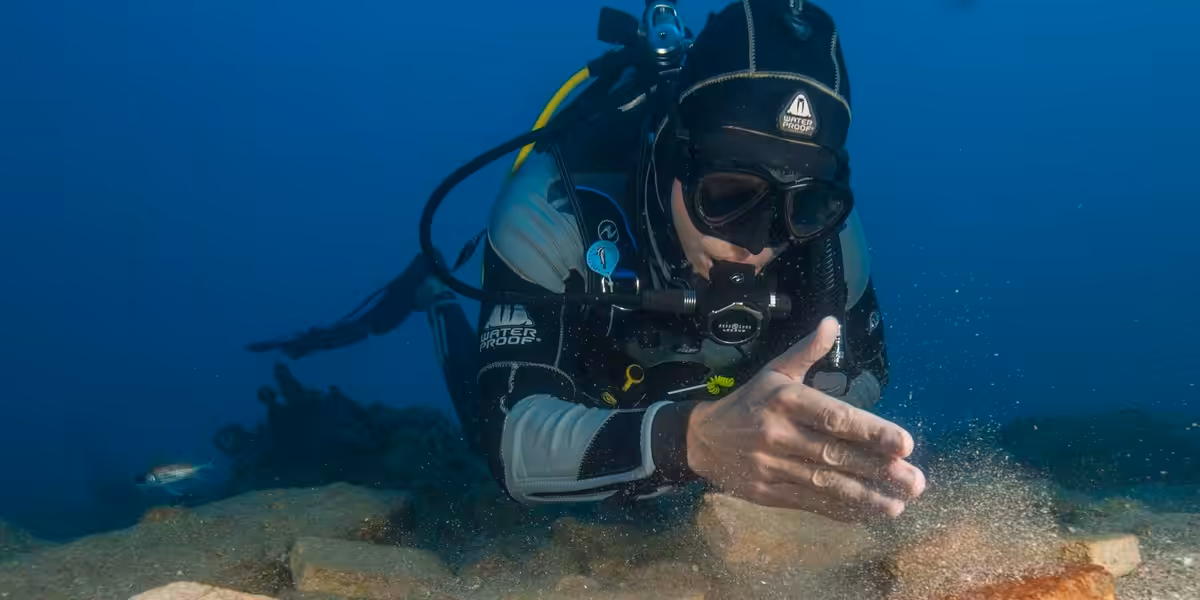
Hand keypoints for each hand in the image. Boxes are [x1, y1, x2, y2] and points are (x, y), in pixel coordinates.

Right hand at [686, 317, 925, 519]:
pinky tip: (869, 513)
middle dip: (879, 469)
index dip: (870, 431)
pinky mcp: (767, 493)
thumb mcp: (774, 371)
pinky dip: (842, 511)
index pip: (834, 417)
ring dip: (866, 496)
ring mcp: (772, 466)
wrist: (701, 439)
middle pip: (836, 454)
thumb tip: (833, 323)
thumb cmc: (748, 402)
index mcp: (785, 399)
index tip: (905, 444)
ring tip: (900, 503)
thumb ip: (807, 351)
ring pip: (826, 485)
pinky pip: (810, 503)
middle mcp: (779, 433)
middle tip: (915, 479)